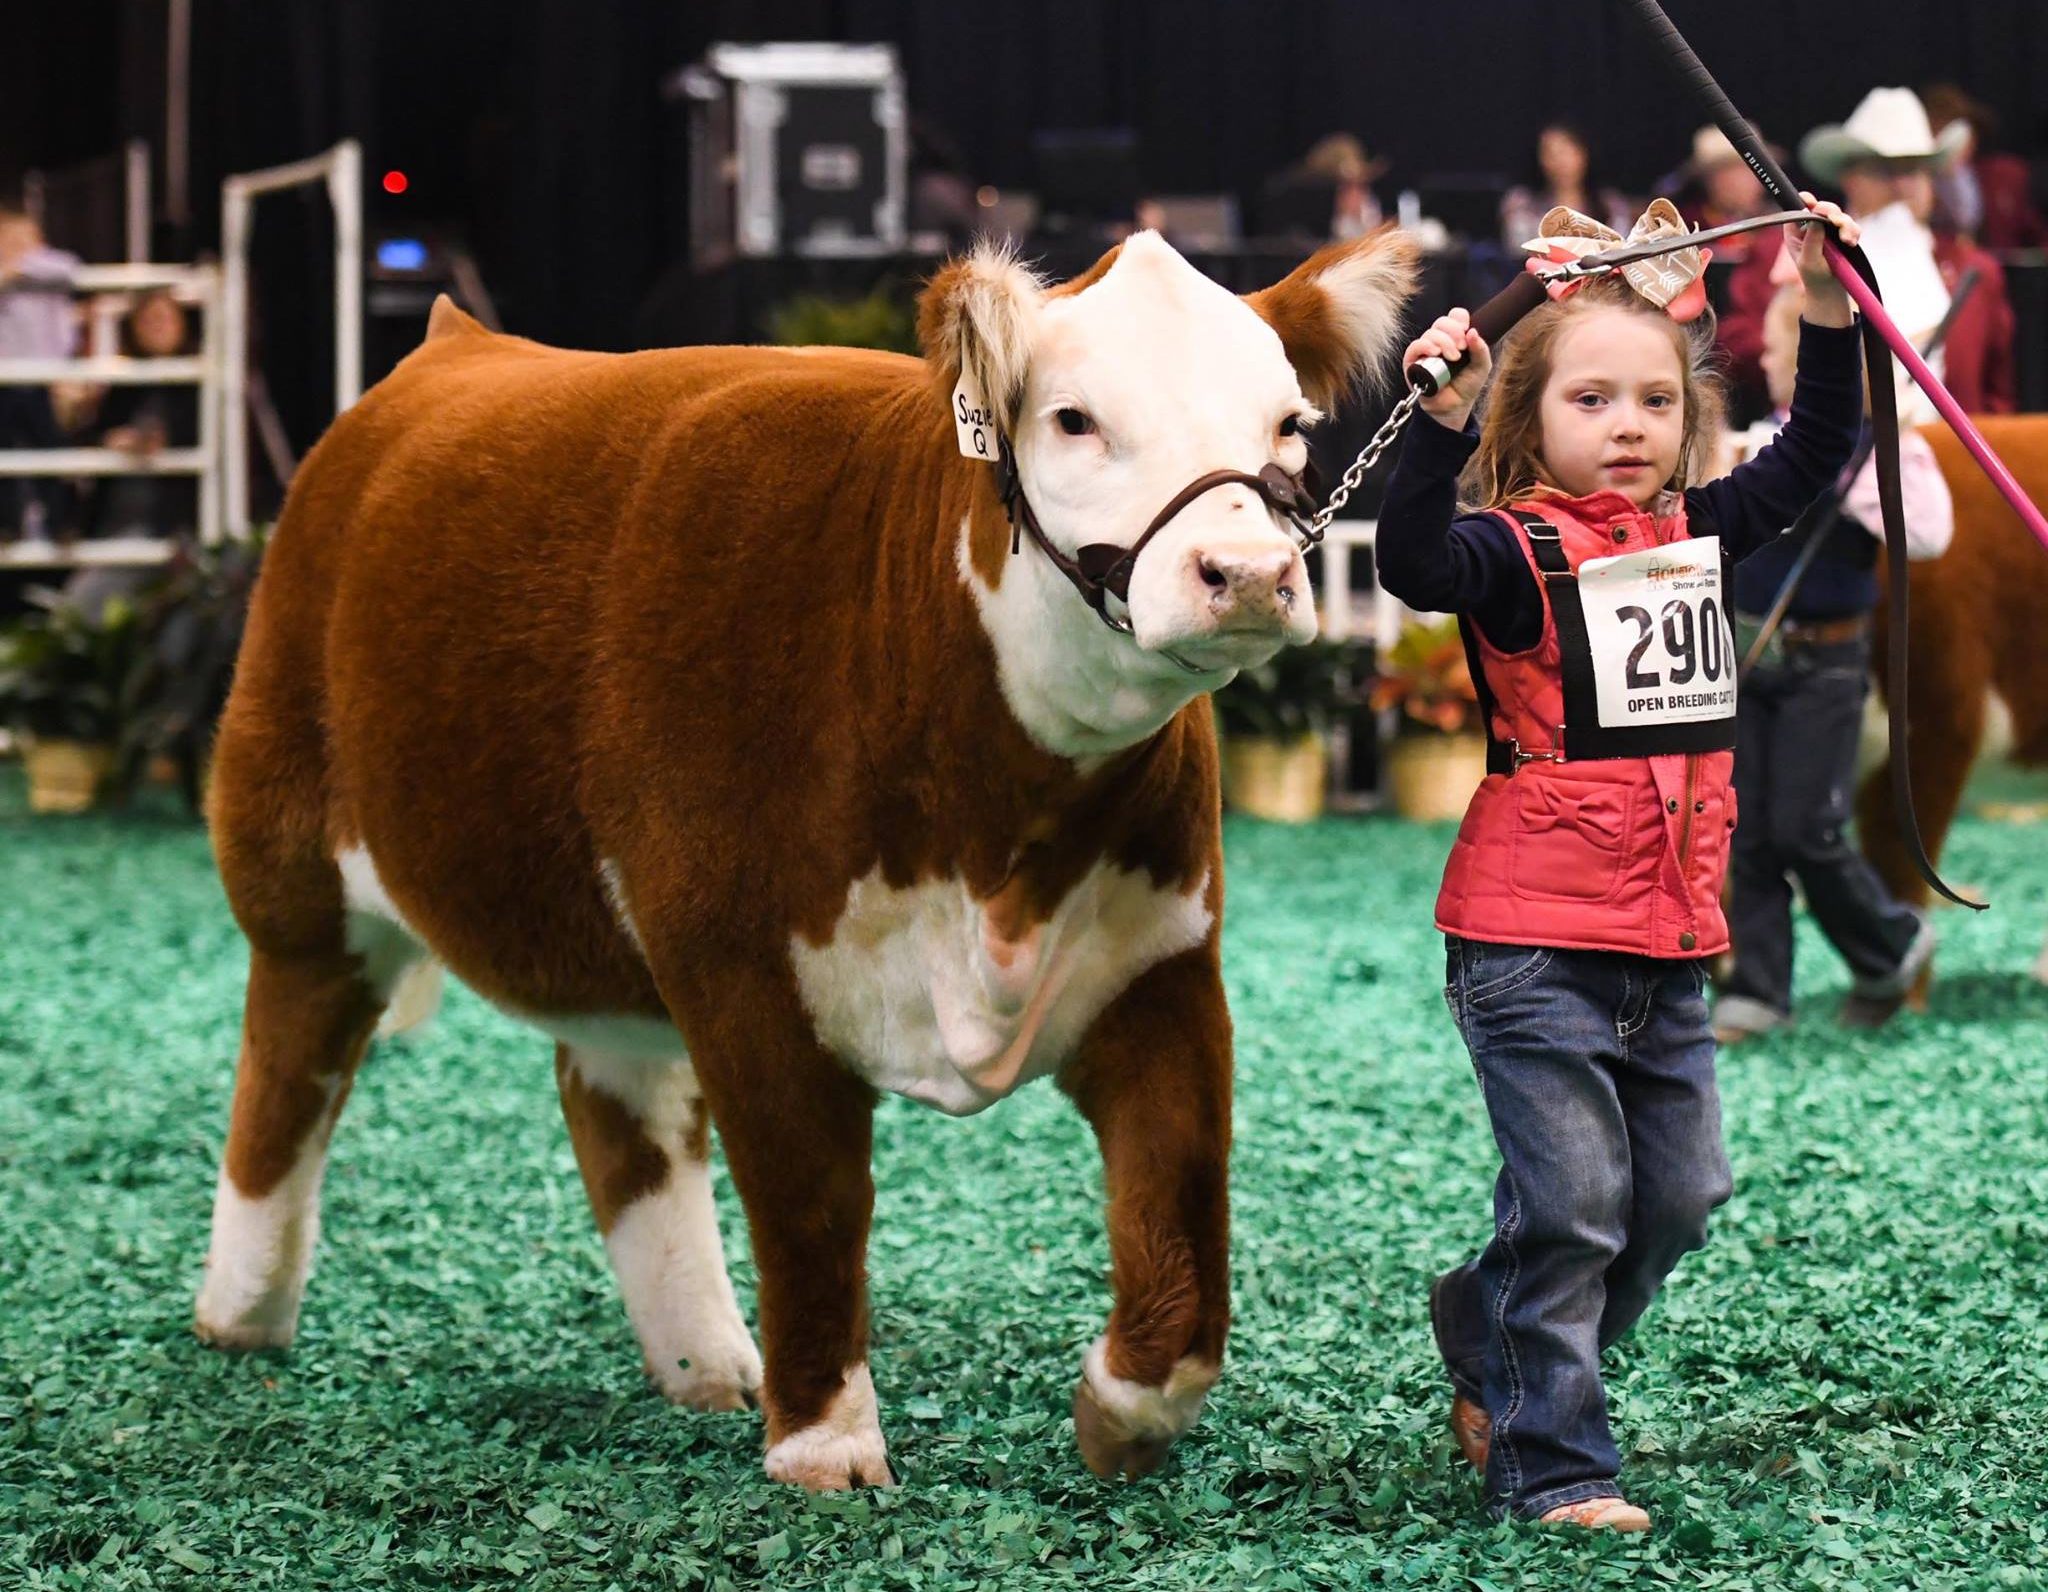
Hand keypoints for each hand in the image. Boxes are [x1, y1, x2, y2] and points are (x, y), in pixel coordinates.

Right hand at [1401, 308, 1491, 429]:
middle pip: (1442, 321)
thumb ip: (1481, 348)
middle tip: (1462, 348)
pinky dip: (1425, 346)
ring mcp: (1425, 351)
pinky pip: (1415, 346)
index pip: (1455, 316)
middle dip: (1454, 332)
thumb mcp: (1481, 366)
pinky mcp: (1412, 362)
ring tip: (1452, 358)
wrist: (1454, 407)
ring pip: (1430, 333)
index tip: (1467, 333)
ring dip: (1443, 342)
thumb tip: (1473, 331)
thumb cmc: (1466, 386)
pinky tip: (1435, 353)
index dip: (1460, 320)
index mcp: (1454, 337)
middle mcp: (1438, 341)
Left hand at [1792, 193, 1859, 326]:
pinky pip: (1852, 226)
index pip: (1798, 208)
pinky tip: (1852, 244)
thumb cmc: (1813, 276)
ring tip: (1847, 241)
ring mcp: (1828, 229)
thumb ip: (1812, 238)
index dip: (1805, 202)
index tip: (1812, 203)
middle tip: (1837, 222)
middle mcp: (1811, 226)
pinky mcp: (1842, 234)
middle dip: (1832, 214)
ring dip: (1846, 225)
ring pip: (1840, 215)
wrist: (1829, 288)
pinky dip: (1854, 232)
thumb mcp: (1809, 259)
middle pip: (1823, 208)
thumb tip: (1816, 218)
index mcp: (1796, 230)